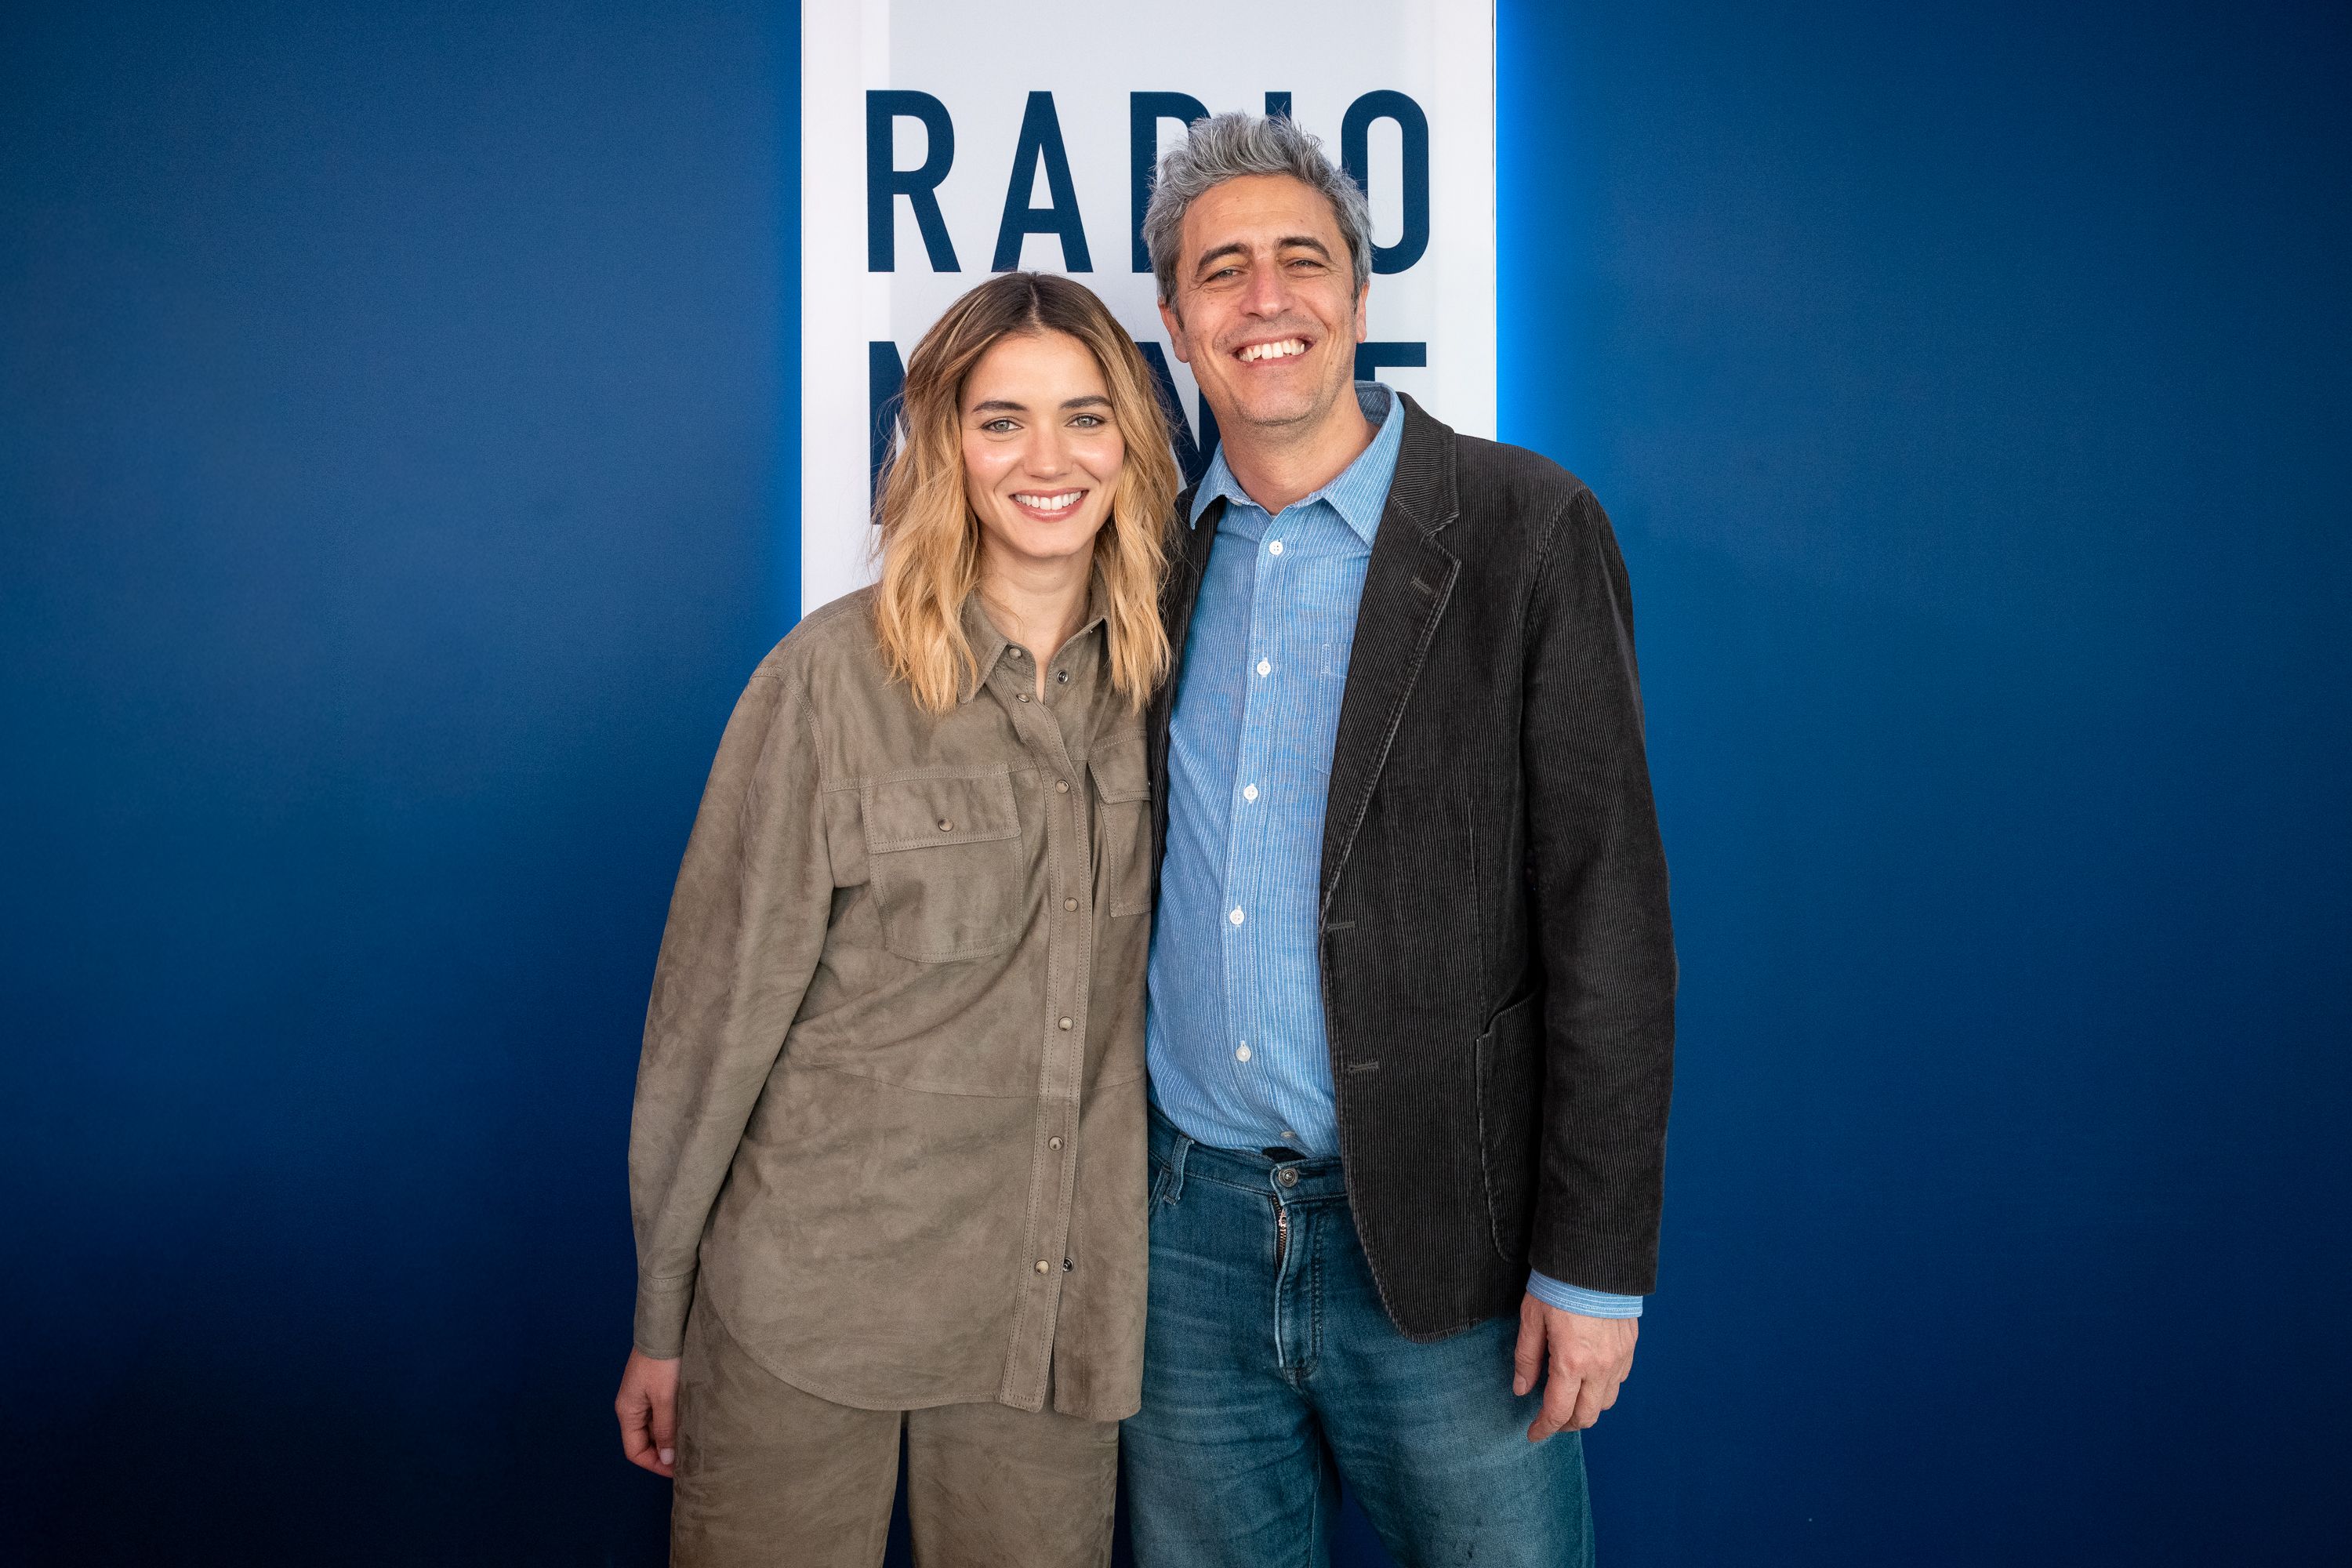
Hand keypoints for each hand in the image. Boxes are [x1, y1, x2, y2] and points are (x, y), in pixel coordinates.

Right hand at [615, 1347, 681, 1476]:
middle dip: (665, 1453)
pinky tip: (692, 1425)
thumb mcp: (665, 1398)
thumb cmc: (662, 1362)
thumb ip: (666, 1429)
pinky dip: (676, 1422)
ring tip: (694, 1445)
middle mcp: (634, 1407)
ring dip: (672, 1437)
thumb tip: (667, 1458)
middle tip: (690, 1459)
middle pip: (646, 1441)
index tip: (677, 1470)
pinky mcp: (658, 1388)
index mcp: (628, 1411)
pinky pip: (664, 1413)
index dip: (654, 1464)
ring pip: (657, 1427)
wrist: (667, 1326)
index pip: (635, 1451)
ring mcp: (645, 1397)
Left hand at [1511, 1294, 1636, 1441]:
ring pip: (1607, 1402)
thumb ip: (1527, 1358)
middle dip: (1567, 1425)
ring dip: (1588, 1409)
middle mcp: (1600, 1367)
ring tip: (1570, 1401)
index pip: (1558, 1411)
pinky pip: (1620, 1380)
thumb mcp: (1531, 1319)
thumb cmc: (1558, 1286)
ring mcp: (1619, 1358)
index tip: (1533, 1434)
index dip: (1544, 1428)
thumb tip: (1522, 1389)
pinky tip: (1590, 1378)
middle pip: (1587, 1416)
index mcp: (1571, 1363)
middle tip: (1551, 1420)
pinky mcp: (1630, 1346)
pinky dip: (1604, 1388)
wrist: (1594, 1258)